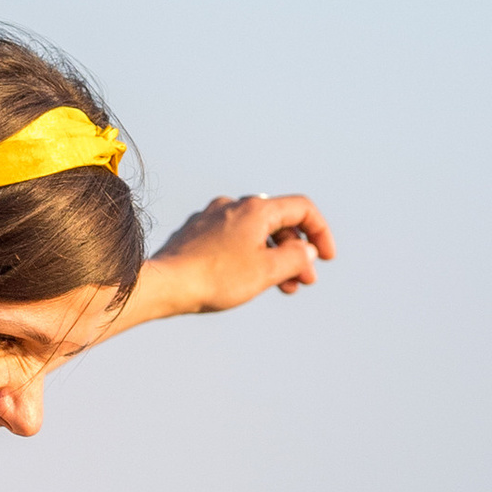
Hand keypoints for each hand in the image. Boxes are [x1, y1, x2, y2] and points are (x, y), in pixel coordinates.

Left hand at [140, 190, 334, 317]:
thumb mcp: (267, 271)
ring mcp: (212, 218)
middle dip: (296, 252)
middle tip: (304, 281)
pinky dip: (250, 256)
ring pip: (255, 233)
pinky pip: (233, 239)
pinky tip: (248, 279)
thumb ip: (295, 258)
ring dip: (274, 257)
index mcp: (256, 208)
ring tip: (282, 286)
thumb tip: (307, 251)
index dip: (320, 232)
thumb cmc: (216, 278)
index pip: (302, 209)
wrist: (165, 285)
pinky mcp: (196, 233)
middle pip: (278, 222)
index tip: (327, 258)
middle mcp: (234, 205)